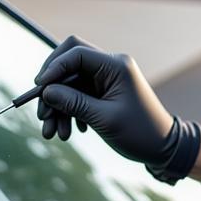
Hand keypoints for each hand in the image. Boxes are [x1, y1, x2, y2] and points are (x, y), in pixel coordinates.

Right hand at [34, 36, 200, 182]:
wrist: (161, 148)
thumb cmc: (139, 133)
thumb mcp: (104, 119)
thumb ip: (74, 103)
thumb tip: (46, 92)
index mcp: (115, 66)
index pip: (76, 52)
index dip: (54, 67)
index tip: (39, 89)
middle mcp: (110, 67)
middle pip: (68, 66)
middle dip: (52, 91)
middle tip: (42, 116)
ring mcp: (106, 79)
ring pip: (70, 84)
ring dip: (58, 108)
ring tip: (53, 134)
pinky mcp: (103, 92)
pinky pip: (77, 95)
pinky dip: (69, 112)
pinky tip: (72, 132)